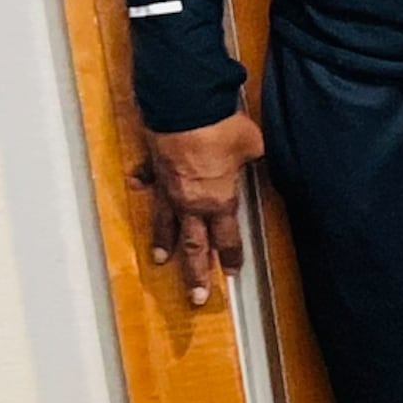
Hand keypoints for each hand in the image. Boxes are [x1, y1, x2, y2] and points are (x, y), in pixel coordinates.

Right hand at [137, 113, 261, 307]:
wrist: (184, 105)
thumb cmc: (220, 127)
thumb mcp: (254, 146)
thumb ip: (258, 158)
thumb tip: (265, 157)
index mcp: (218, 201)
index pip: (227, 237)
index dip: (231, 255)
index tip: (231, 271)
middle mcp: (191, 201)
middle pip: (194, 244)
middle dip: (195, 272)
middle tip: (196, 296)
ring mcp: (168, 187)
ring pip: (166, 221)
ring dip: (164, 242)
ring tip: (160, 259)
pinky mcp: (154, 166)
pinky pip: (149, 179)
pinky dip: (143, 184)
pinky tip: (138, 188)